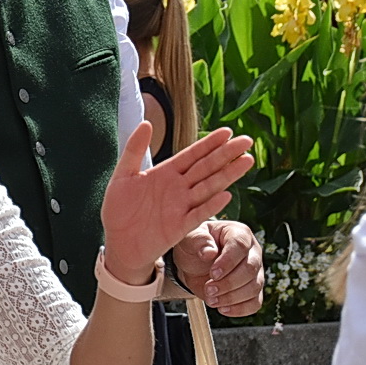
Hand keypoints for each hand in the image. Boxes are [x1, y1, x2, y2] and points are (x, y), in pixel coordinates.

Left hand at [99, 124, 253, 280]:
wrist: (118, 242)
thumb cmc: (119, 209)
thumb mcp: (123, 175)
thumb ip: (134, 150)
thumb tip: (146, 122)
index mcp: (166, 173)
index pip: (192, 155)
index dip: (209, 143)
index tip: (227, 131)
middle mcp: (179, 188)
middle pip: (207, 167)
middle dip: (226, 154)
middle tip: (246, 140)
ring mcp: (182, 206)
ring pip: (209, 187)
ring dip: (227, 175)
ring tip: (246, 160)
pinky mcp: (180, 226)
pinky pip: (198, 214)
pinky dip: (211, 205)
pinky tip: (225, 195)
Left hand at [172, 220, 263, 316]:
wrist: (194, 262)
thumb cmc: (194, 245)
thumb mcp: (190, 238)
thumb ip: (198, 241)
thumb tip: (209, 252)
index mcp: (239, 234)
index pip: (240, 246)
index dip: (228, 262)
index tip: (213, 273)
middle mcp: (253, 252)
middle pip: (250, 270)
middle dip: (228, 283)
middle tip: (209, 289)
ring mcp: (256, 271)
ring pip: (254, 287)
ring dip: (232, 297)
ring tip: (211, 300)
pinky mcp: (253, 289)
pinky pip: (255, 302)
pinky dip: (240, 309)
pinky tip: (223, 309)